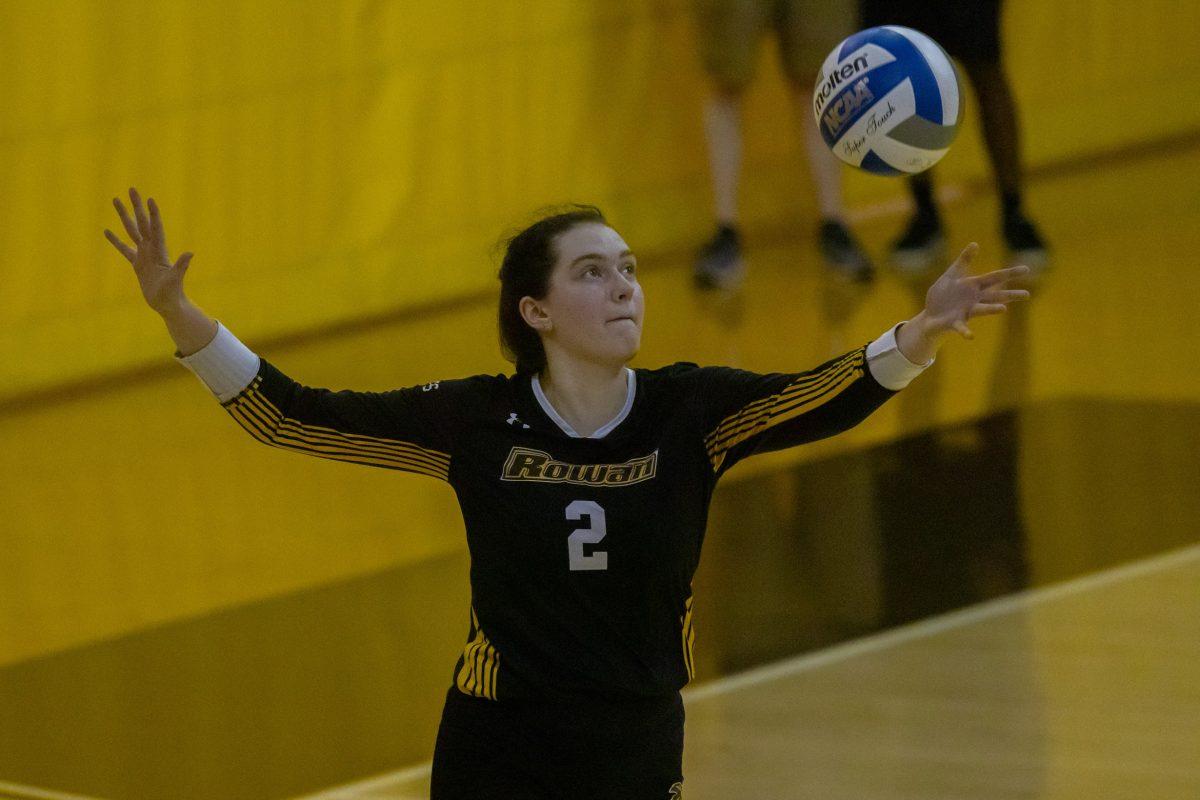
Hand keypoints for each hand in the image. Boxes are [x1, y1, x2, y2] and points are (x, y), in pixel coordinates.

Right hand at [104, 187, 193, 314]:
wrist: (168, 305)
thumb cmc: (172, 294)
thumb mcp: (175, 279)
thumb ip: (181, 266)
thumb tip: (190, 253)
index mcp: (159, 251)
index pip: (156, 228)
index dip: (153, 214)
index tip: (150, 199)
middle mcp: (151, 249)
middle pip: (142, 223)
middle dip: (137, 206)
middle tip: (132, 189)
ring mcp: (144, 255)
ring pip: (132, 231)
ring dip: (124, 216)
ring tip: (116, 200)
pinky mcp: (137, 264)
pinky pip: (124, 249)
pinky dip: (116, 241)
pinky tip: (107, 231)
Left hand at [921, 242, 1029, 339]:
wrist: (930, 316)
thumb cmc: (942, 296)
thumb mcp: (951, 275)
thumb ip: (963, 262)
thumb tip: (975, 243)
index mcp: (974, 286)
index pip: (995, 278)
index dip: (1010, 273)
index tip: (1026, 269)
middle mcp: (974, 300)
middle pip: (995, 296)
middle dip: (1010, 295)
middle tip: (1027, 295)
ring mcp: (966, 312)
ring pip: (982, 310)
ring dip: (992, 309)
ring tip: (1004, 309)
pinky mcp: (955, 323)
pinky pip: (961, 327)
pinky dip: (966, 331)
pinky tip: (971, 336)